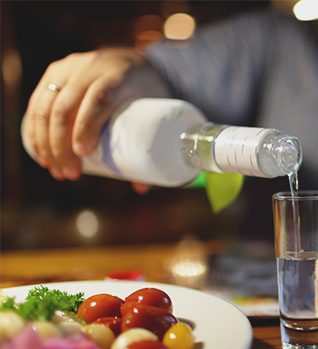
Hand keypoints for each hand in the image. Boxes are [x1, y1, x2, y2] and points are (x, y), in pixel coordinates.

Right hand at [24, 48, 167, 180]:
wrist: (131, 62)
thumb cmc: (145, 93)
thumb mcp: (153, 111)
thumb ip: (148, 147)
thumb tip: (142, 188)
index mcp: (120, 74)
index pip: (99, 98)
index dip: (87, 125)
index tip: (82, 154)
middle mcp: (93, 67)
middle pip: (67, 106)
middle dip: (62, 144)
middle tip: (71, 174)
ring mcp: (70, 67)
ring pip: (47, 105)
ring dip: (47, 142)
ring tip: (57, 170)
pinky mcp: (55, 72)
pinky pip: (38, 102)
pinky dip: (35, 130)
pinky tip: (41, 153)